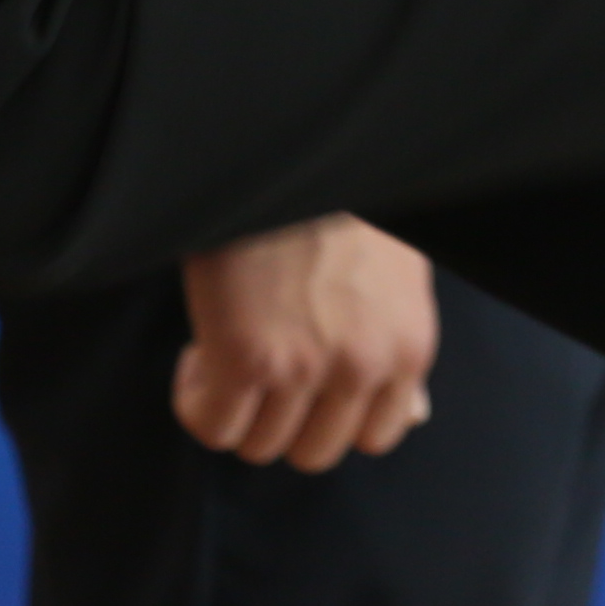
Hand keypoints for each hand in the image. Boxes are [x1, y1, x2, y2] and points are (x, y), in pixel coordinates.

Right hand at [168, 215, 439, 471]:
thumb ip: (392, 341)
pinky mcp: (246, 357)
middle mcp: (363, 364)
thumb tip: (402, 409)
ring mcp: (305, 366)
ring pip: (259, 445)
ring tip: (223, 356)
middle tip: (260, 376)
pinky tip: (197, 357)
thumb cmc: (341, 200)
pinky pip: (213, 424)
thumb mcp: (397, 272)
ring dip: (234, 408)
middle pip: (314, 452)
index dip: (333, 415)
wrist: (294, 153)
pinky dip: (196, 402)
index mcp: (408, 345)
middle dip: (282, 419)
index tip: (309, 388)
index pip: (378, 435)